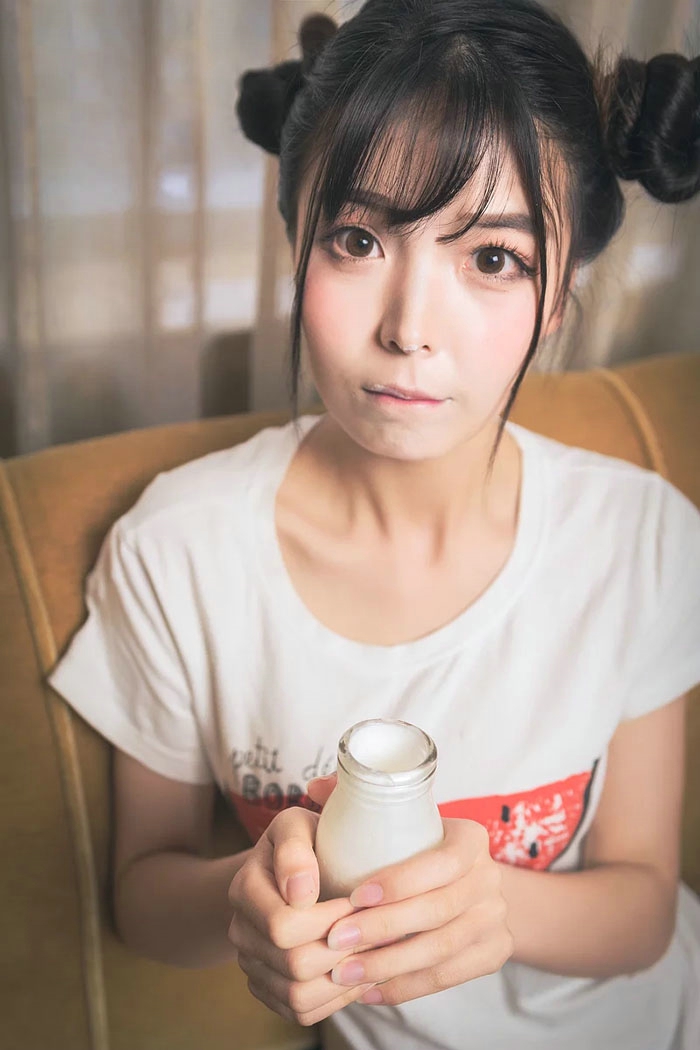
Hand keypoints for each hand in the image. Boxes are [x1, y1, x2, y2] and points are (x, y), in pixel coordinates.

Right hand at [227, 798, 378, 1026]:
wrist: (289, 868)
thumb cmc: (302, 841)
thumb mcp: (296, 825)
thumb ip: (294, 848)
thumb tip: (299, 892)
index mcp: (244, 890)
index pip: (284, 925)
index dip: (331, 919)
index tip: (362, 901)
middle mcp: (241, 931)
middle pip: (293, 965)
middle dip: (344, 951)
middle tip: (379, 933)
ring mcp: (253, 964)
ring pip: (297, 998)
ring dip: (343, 982)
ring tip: (374, 956)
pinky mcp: (269, 988)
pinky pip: (301, 1013)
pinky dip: (335, 1001)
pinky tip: (358, 974)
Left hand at [322, 816, 513, 1005]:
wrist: (471, 882)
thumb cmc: (418, 847)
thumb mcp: (398, 816)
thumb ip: (358, 798)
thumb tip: (314, 788)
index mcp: (471, 838)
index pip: (442, 862)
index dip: (400, 882)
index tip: (354, 896)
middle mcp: (490, 877)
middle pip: (439, 910)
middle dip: (383, 928)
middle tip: (335, 940)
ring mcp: (495, 919)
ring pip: (442, 950)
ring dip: (388, 965)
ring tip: (343, 972)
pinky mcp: (493, 953)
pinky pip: (448, 978)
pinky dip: (405, 987)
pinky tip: (368, 990)